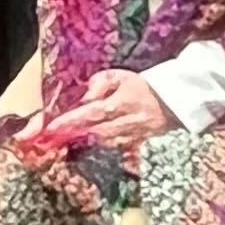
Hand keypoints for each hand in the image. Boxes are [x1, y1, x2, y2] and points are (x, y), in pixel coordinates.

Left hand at [37, 68, 176, 152]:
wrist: (173, 102)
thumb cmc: (142, 86)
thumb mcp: (120, 76)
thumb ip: (100, 83)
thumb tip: (86, 96)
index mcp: (120, 103)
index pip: (91, 112)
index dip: (71, 120)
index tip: (52, 127)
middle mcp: (126, 122)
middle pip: (95, 132)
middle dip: (73, 134)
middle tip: (52, 136)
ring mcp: (132, 136)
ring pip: (104, 142)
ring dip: (85, 142)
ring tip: (66, 140)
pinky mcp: (137, 144)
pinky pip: (116, 148)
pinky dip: (102, 147)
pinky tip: (90, 144)